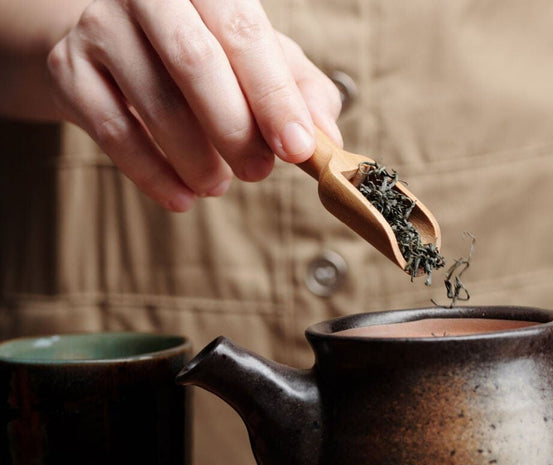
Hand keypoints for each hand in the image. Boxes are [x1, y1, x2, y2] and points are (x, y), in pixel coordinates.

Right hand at [45, 0, 341, 210]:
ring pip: (154, 101)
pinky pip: (114, 130)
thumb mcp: (265, 60)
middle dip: (235, 130)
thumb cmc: (210, 52)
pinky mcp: (69, 68)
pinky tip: (183, 196)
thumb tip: (328, 140)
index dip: (275, 95)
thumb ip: (303, 93)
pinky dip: (153, 173)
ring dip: (196, 158)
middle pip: (195, 63)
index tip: (299, 148)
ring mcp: (100, 25)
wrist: (118, 45)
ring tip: (220, 185)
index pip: (244, 33)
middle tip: (258, 172)